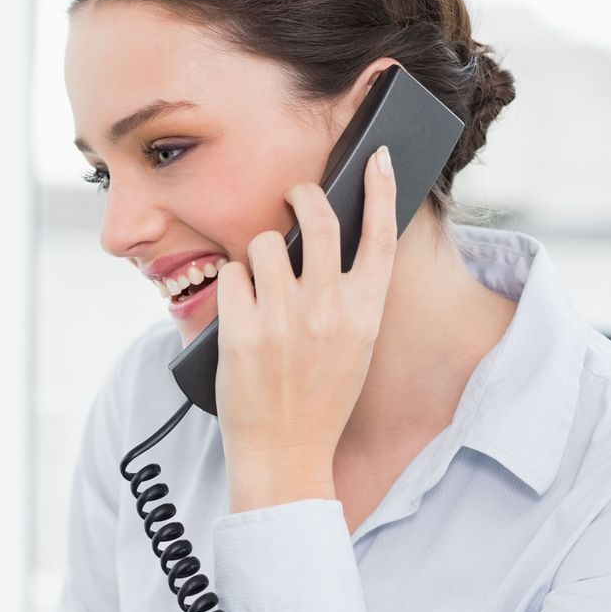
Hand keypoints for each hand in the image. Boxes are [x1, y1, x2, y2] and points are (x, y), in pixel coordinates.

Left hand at [213, 146, 399, 511]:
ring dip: (257, 254)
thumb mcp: (354, 347)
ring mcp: (283, 318)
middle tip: (294, 196)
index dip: (380, 189)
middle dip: (302, 195)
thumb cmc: (319, 399)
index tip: (375, 157)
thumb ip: (348, 297)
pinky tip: (238, 311)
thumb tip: (328, 241)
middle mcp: (327, 309)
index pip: (380, 235)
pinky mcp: (241, 329)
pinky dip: (230, 286)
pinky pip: (231, 274)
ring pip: (264, 243)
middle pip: (318, 219)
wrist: (285, 455)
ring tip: (259, 286)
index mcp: (364, 313)